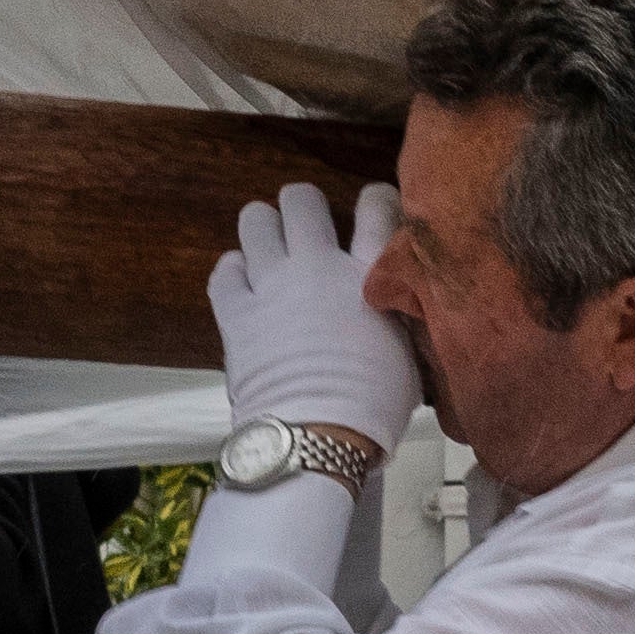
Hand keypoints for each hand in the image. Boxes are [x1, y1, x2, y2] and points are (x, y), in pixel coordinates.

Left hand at [212, 183, 423, 450]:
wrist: (317, 434)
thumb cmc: (375, 405)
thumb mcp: (410, 350)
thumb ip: (400, 312)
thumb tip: (401, 301)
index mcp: (369, 275)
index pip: (377, 206)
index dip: (375, 199)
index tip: (373, 207)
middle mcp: (317, 265)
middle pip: (301, 200)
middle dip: (303, 207)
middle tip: (308, 231)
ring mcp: (271, 284)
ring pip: (254, 220)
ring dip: (264, 229)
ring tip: (271, 252)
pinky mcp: (234, 311)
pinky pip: (224, 269)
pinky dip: (234, 271)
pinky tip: (245, 284)